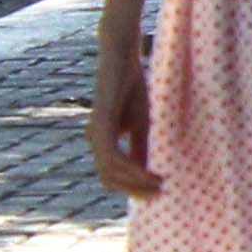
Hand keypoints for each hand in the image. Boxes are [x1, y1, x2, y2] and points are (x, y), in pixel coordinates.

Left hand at [88, 41, 158, 201]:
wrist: (121, 58)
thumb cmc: (131, 87)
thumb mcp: (140, 123)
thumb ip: (138, 148)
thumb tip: (146, 173)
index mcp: (100, 140)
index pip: (111, 175)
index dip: (132, 187)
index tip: (157, 191)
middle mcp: (93, 140)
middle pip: (108, 179)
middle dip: (133, 189)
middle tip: (158, 194)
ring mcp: (95, 133)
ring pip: (109, 172)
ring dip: (134, 182)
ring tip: (158, 184)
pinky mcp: (101, 125)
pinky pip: (112, 158)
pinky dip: (131, 169)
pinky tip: (149, 172)